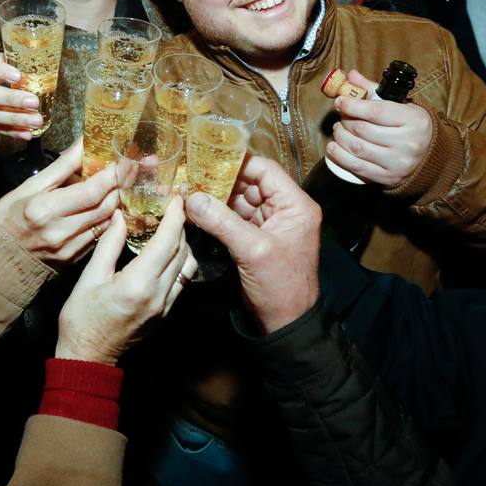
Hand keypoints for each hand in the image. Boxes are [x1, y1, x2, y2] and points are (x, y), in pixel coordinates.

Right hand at [0, 138, 121, 266]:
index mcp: (45, 210)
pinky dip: (108, 219)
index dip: (112, 175)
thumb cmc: (9, 216)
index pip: (91, 191)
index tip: (123, 160)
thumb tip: (84, 143)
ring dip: (118, 202)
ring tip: (124, 184)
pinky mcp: (74, 260)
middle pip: (105, 206)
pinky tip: (110, 206)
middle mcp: (60, 232)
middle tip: (131, 169)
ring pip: (107, 222)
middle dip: (121, 185)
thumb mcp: (30, 185)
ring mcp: (68, 249)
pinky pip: (99, 236)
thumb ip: (62, 166)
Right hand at [55, 197, 195, 364]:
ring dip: (183, 244)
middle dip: (181, 225)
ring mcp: (164, 306)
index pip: (167, 241)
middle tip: (173, 206)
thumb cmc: (81, 319)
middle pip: (182, 251)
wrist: (88, 357)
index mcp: (138, 283)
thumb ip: (109, 244)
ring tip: (170, 227)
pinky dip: (179, 261)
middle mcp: (158, 294)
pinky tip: (166, 252)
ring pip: (187, 266)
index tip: (175, 198)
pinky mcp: (165, 313)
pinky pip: (182, 281)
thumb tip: (120, 216)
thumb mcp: (89, 277)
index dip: (174, 216)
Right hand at [187, 157, 320, 333]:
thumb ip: (223, 222)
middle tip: (191, 178)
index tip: (207, 160)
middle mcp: (284, 210)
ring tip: (190, 194)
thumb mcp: (253, 251)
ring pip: (238, 201)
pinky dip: (217, 215)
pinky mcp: (255, 239)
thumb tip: (194, 198)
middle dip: (220, 181)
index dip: (236, 164)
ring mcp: (269, 225)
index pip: (265, 171)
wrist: (286, 324)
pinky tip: (198, 213)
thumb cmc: (282, 289)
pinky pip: (234, 219)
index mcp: (296, 206)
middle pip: (249, 184)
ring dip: (216, 199)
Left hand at [326, 70, 432, 188]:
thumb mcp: (401, 105)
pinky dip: (339, 156)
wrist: (430, 157)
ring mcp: (398, 162)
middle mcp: (408, 143)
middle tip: (341, 116)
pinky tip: (333, 147)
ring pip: (357, 148)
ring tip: (339, 130)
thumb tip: (351, 76)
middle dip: (345, 121)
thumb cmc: (412, 126)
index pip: (375, 111)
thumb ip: (375, 90)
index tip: (340, 101)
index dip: (352, 105)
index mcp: (413, 120)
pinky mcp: (387, 177)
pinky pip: (356, 167)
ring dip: (340, 137)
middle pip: (362, 130)